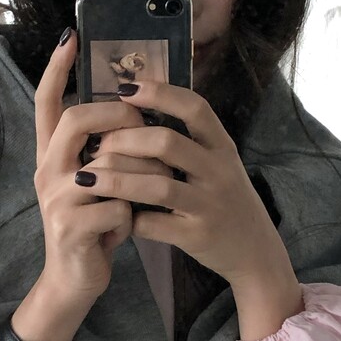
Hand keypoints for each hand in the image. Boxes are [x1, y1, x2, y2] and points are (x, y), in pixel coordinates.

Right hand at [33, 30, 164, 302]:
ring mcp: (56, 200)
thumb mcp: (95, 182)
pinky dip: (135, 215)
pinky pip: (118, 206)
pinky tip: (132, 225)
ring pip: (108, 164)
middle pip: (76, 120)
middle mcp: (47, 171)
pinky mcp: (71, 228)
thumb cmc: (94, 224)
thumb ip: (103, 149)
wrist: (74, 280)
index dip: (56, 69)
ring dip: (142, 173)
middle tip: (142, 124)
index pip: (46, 102)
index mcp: (52, 155)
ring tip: (155, 186)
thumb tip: (134, 107)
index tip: (69, 36)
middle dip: (117, 116)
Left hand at [83, 78, 286, 287]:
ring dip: (116, 180)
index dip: (159, 93)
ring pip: (157, 185)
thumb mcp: (219, 164)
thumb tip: (138, 107)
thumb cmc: (225, 200)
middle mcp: (219, 171)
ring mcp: (209, 205)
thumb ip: (189, 140)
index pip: (194, 108)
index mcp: (222, 147)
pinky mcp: (198, 235)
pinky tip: (110, 215)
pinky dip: (129, 218)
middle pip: (167, 143)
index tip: (124, 89)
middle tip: (98, 143)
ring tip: (84, 179)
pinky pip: (155, 224)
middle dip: (125, 139)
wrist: (256, 251)